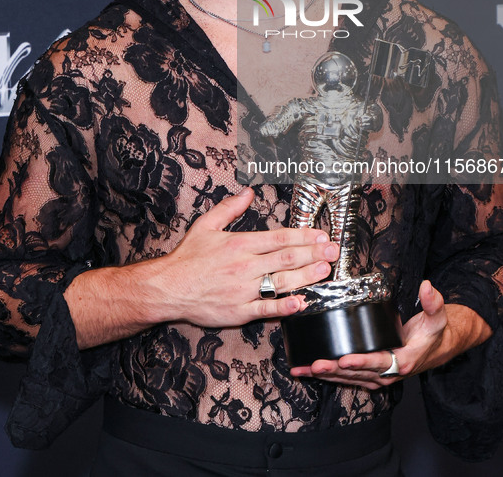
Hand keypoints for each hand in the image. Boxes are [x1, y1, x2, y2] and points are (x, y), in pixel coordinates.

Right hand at [158, 187, 339, 327]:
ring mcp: (243, 290)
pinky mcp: (238, 311)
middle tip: (334, 251)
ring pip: (281, 282)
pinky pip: (266, 309)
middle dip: (313, 254)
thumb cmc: (188, 258)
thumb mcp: (206, 225)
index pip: (279, 238)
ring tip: (326, 270)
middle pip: (286, 259)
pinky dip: (285, 306)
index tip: (321, 235)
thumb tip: (248, 192)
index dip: (303, 236)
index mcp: (239, 244)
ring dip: (307, 276)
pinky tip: (301, 302)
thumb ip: (230, 208)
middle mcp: (244, 266)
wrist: (168, 287)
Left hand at [289, 280, 491, 388]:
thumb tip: (428, 286)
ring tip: (304, 370)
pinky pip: (348, 377)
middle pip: (358, 373)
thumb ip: (433, 302)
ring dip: (327, 375)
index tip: (344, 359)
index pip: (379, 362)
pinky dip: (329, 375)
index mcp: (403, 361)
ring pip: (349, 378)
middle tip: (315, 365)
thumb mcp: (438, 317)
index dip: (362, 362)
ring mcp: (379, 376)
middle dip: (335, 370)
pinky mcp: (371, 374)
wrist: (437, 347)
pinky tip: (311, 371)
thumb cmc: (434, 332)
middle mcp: (389, 373)